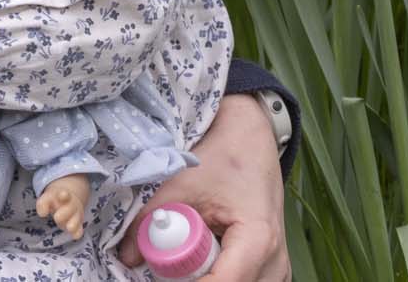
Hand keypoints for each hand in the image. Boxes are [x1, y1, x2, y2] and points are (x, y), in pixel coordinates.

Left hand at [35, 172, 90, 239]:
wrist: (69, 200)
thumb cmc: (55, 200)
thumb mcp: (47, 198)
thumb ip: (42, 204)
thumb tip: (42, 214)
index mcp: (65, 196)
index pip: (65, 195)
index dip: (64, 195)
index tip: (62, 195)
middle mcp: (72, 206)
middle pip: (70, 209)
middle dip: (64, 213)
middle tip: (57, 217)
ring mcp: (76, 215)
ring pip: (76, 220)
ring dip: (73, 224)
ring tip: (69, 227)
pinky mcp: (77, 225)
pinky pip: (79, 230)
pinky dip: (77, 232)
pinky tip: (75, 235)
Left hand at [119, 94, 290, 281]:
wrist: (251, 140)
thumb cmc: (223, 157)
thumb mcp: (182, 184)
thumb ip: (149, 220)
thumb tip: (128, 256)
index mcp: (258, 240)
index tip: (160, 275)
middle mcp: (275, 261)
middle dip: (196, 281)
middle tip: (169, 266)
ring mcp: (279, 268)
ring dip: (210, 278)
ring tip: (188, 259)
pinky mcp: (274, 268)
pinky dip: (224, 277)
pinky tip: (207, 260)